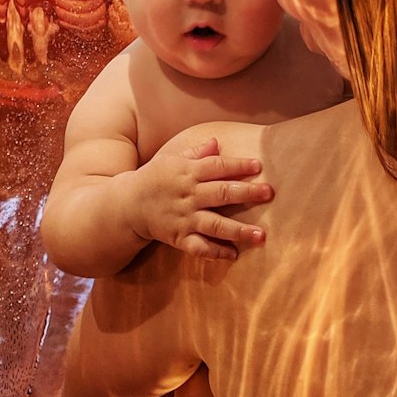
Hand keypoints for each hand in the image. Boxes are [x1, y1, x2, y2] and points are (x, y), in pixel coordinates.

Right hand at [131, 137, 272, 260]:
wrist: (127, 205)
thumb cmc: (155, 178)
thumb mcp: (171, 160)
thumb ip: (196, 153)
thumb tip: (217, 142)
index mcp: (187, 173)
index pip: (217, 166)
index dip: (238, 165)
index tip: (259, 165)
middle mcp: (188, 195)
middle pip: (220, 193)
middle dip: (246, 193)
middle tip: (269, 192)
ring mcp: (184, 219)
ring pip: (215, 224)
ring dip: (239, 230)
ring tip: (261, 235)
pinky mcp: (179, 238)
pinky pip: (199, 247)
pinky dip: (216, 252)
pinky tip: (234, 254)